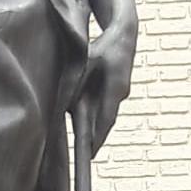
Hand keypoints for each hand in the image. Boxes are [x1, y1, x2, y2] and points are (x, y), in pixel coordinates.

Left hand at [76, 20, 134, 157]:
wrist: (125, 32)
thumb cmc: (103, 46)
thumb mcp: (87, 61)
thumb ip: (77, 81)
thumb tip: (65, 101)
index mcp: (115, 87)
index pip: (106, 119)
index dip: (97, 138)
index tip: (90, 155)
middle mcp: (120, 92)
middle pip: (106, 120)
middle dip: (97, 137)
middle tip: (87, 157)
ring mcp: (120, 90)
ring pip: (106, 112)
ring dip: (97, 126)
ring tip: (86, 144)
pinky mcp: (117, 87)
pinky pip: (106, 104)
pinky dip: (97, 113)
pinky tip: (87, 120)